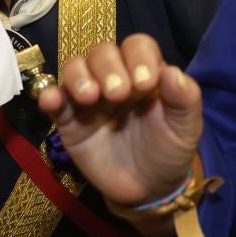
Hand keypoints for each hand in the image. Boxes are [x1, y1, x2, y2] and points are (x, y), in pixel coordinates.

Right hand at [36, 34, 201, 208]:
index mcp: (144, 72)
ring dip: (79, 76)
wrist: (147, 190)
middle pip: (102, 52)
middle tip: (118, 94)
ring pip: (75, 68)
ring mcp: (89, 98)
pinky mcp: (69, 121)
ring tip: (89, 97)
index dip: (139, 57)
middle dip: (108, 67)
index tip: (145, 83)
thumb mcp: (186, 129)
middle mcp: (114, 77)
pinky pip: (55, 102)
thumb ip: (185, 100)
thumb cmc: (168, 151)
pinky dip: (49, 96)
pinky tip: (51, 100)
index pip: (138, 46)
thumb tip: (173, 72)